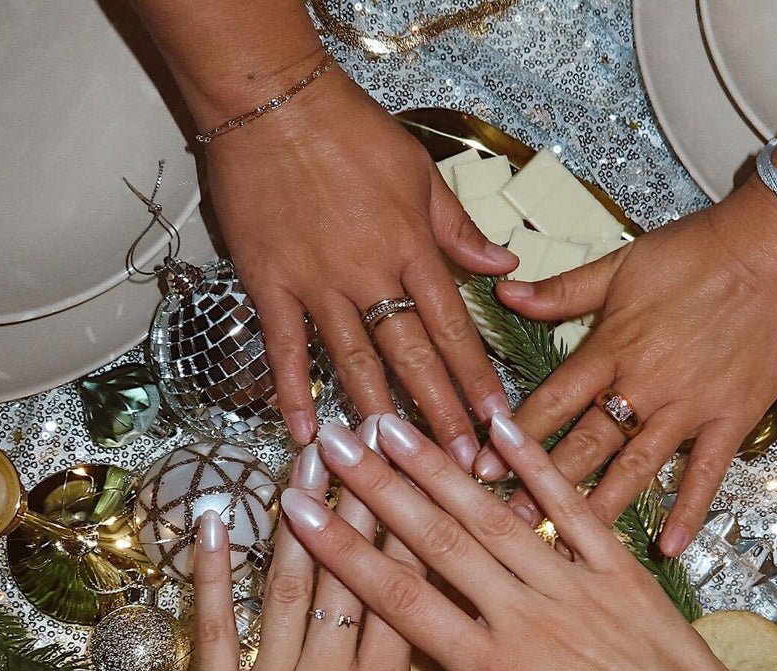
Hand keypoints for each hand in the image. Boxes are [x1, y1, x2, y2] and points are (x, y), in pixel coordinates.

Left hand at [184, 421, 471, 670]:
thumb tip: (474, 664)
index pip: (406, 598)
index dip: (414, 534)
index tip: (422, 481)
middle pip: (347, 577)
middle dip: (358, 504)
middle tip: (361, 442)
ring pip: (284, 589)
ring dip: (294, 521)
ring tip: (304, 461)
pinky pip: (212, 632)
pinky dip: (212, 577)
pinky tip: (217, 525)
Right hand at [204, 61, 516, 456]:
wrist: (270, 99)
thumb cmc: (350, 129)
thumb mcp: (420, 170)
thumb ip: (459, 228)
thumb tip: (506, 265)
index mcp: (413, 247)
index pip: (455, 327)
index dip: (477, 379)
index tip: (498, 421)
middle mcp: (370, 273)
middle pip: (413, 357)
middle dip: (440, 415)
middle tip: (461, 464)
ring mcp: (318, 283)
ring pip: (354, 362)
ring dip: (378, 417)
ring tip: (397, 465)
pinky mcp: (270, 283)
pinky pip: (284, 348)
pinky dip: (293, 392)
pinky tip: (303, 434)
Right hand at [278, 412, 776, 670]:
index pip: (401, 602)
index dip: (344, 552)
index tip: (300, 510)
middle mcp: (527, 619)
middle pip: (437, 542)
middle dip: (377, 488)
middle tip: (331, 442)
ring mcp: (575, 588)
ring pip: (493, 518)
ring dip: (437, 467)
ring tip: (390, 425)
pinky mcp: (620, 572)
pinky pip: (571, 508)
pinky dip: (536, 464)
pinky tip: (499, 425)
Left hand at [474, 178, 776, 553]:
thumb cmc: (700, 250)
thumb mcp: (623, 263)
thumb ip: (563, 290)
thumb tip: (505, 293)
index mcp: (612, 346)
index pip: (552, 400)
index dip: (514, 436)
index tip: (482, 468)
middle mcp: (645, 384)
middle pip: (585, 444)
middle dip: (543, 487)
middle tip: (511, 525)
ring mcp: (689, 407)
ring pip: (635, 468)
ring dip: (599, 509)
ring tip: (567, 548)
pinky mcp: (731, 419)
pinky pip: (706, 474)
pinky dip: (688, 512)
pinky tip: (668, 550)